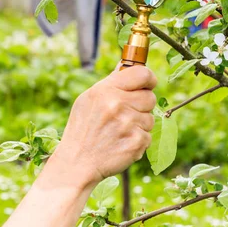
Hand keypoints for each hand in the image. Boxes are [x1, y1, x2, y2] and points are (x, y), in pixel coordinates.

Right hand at [53, 64, 157, 191]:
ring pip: (150, 119)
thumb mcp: (88, 100)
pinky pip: (148, 136)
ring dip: (139, 125)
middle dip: (141, 106)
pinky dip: (137, 141)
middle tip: (125, 115)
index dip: (149, 79)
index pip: (142, 73)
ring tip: (118, 132)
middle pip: (150, 97)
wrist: (77, 162)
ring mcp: (128, 124)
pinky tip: (121, 144)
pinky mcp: (136, 142)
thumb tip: (126, 64)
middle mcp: (118, 104)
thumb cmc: (82, 129)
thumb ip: (110, 82)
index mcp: (106, 90)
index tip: (147, 84)